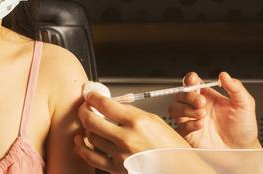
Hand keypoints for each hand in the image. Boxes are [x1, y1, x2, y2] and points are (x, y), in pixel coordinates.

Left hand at [75, 92, 189, 172]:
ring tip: (88, 123)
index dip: (92, 98)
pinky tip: (81, 142)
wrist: (181, 170)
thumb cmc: (171, 147)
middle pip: (91, 121)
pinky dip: (82, 148)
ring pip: (90, 137)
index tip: (90, 96)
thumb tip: (111, 106)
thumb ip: (131, 113)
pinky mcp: (118, 169)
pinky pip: (92, 157)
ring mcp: (121, 155)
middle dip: (83, 111)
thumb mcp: (154, 121)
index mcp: (137, 123)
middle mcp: (127, 139)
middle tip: (84, 108)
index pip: (105, 105)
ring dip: (86, 128)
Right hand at [169, 71, 260, 148]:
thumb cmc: (243, 129)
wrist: (243, 152)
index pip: (192, 83)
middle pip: (180, 94)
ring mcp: (191, 120)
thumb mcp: (245, 104)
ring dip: (185, 110)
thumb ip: (235, 87)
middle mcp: (196, 107)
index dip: (189, 80)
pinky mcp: (189, 135)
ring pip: (174, 109)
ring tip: (202, 115)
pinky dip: (188, 125)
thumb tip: (224, 75)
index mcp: (207, 96)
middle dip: (188, 96)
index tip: (193, 80)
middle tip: (201, 102)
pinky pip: (179, 127)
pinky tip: (200, 125)